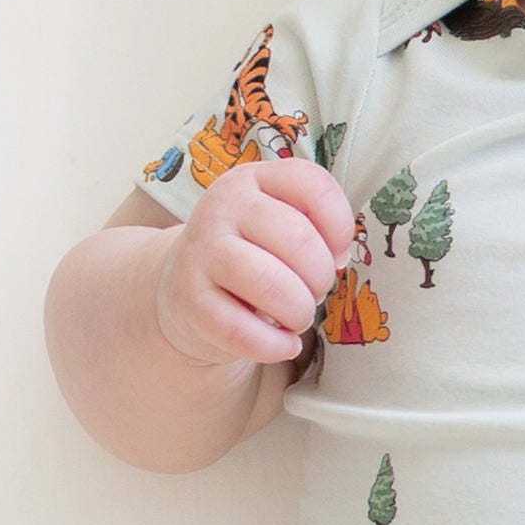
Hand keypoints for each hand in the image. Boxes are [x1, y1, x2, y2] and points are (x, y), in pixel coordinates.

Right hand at [154, 154, 355, 365]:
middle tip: (314, 293)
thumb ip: (314, 225)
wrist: (185, 291)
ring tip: (297, 318)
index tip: (337, 254)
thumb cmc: (250, 256)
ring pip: (272, 284)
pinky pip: (244, 331)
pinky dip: (276, 345)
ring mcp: (201, 252)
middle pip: (299, 240)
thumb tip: (338, 257)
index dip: (340, 226)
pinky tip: (283, 344)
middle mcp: (222, 207)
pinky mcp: (189, 300)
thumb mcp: (277, 223)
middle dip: (321, 278)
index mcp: (253, 179)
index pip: (313, 185)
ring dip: (300, 312)